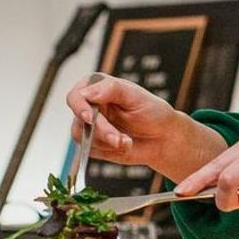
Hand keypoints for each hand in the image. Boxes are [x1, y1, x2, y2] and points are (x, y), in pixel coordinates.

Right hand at [66, 75, 182, 166]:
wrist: (162, 138)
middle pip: (79, 119)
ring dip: (107, 142)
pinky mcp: (93, 144)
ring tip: (127, 141)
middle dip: (101, 131)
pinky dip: (109, 151)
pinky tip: (124, 146)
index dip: (79, 107)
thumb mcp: (136, 96)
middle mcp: (90, 106)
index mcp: (97, 87)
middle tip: (119, 139)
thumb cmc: (152, 112)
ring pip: (82, 137)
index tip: (90, 118)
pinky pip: (90, 151)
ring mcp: (89, 126)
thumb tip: (85, 92)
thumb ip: (111, 89)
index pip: (76, 96)